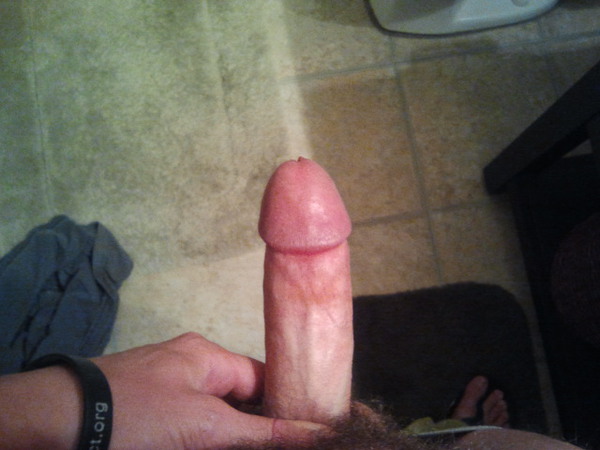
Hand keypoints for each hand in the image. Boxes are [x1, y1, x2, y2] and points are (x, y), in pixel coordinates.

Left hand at [93, 332, 327, 448]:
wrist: (61, 420)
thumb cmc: (139, 414)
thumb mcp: (205, 425)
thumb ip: (260, 432)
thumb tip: (316, 434)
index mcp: (207, 356)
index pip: (261, 378)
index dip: (283, 406)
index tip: (303, 434)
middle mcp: (189, 365)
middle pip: (237, 398)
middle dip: (252, 428)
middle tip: (268, 446)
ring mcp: (166, 386)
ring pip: (212, 413)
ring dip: (225, 435)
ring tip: (230, 443)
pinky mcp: (148, 408)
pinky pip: (188, 420)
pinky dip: (201, 435)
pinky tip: (204, 444)